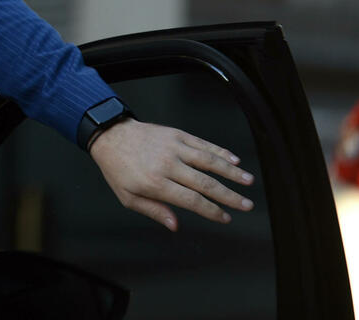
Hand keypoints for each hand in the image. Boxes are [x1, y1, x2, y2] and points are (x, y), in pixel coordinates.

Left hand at [89, 119, 255, 230]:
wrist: (110, 135)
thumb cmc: (118, 168)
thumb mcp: (128, 196)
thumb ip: (153, 210)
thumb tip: (175, 225)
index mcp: (156, 183)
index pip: (192, 200)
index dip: (212, 211)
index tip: (225, 218)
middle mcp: (167, 165)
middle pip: (206, 183)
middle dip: (229, 196)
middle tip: (247, 205)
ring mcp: (173, 147)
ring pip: (209, 161)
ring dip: (231, 172)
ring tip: (248, 181)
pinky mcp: (176, 134)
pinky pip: (202, 144)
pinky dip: (220, 151)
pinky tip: (234, 159)